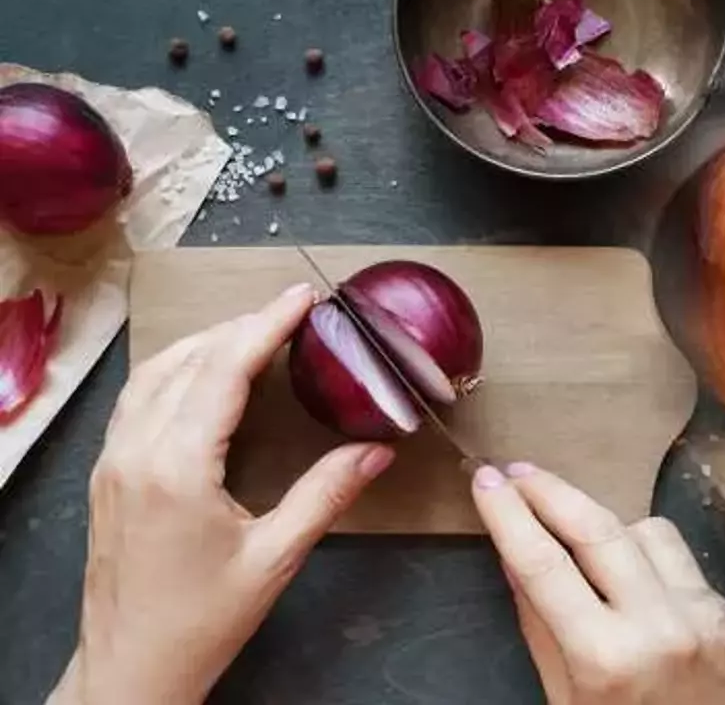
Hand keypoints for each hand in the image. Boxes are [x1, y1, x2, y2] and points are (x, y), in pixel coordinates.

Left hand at [47, 284, 395, 704]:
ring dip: (205, 342)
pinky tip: (204, 374)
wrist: (131, 668)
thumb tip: (377, 451)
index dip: (267, 325)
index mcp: (177, 466)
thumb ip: (326, 495)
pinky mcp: (108, 474)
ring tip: (254, 331)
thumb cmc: (202, 620)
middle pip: (188, 360)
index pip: (224, 370)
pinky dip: (176, 369)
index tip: (302, 297)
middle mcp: (135, 451)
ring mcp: (114, 460)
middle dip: (242, 326)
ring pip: (155, 373)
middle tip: (293, 310)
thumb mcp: (275, 557)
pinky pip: (138, 398)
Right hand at [473, 462, 724, 704]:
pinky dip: (650, 561)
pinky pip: (682, 562)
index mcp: (606, 659)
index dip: (508, 516)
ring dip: (607, 527)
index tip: (485, 479)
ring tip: (577, 537)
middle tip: (517, 471)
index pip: (543, 565)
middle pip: (597, 528)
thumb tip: (513, 557)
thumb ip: (540, 627)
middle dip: (551, 491)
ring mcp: (705, 614)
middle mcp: (660, 626)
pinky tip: (634, 579)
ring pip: (647, 531)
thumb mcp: (567, 701)